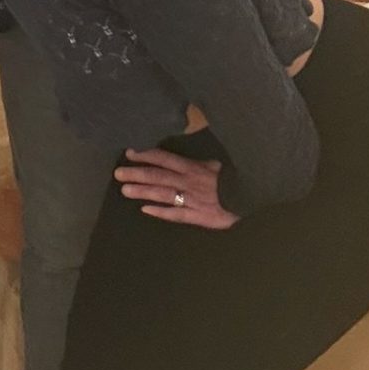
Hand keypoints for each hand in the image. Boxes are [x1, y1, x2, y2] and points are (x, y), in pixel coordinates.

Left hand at [115, 146, 236, 229]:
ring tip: (125, 190)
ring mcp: (192, 199)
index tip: (129, 153)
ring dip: (143, 192)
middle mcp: (189, 182)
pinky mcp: (198, 216)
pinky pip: (177, 214)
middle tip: (117, 173)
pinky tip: (145, 210)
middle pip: (159, 176)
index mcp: (193, 167)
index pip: (165, 159)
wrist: (250, 200)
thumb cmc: (233, 181)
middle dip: (137, 174)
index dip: (146, 155)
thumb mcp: (217, 166)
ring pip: (163, 194)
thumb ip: (199, 163)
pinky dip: (161, 212)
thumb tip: (183, 158)